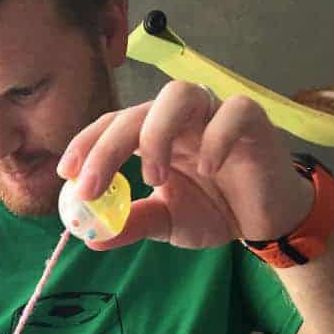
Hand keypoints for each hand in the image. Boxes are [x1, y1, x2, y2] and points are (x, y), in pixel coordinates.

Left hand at [57, 81, 314, 249]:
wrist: (266, 220)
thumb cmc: (215, 210)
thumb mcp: (166, 221)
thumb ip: (131, 223)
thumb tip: (91, 239)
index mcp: (153, 135)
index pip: (112, 125)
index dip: (87, 144)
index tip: (67, 173)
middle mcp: (179, 118)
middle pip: (135, 113)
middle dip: (106, 148)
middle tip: (93, 187)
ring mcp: (215, 113)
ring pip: (178, 95)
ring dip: (155, 134)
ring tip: (152, 178)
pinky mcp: (252, 119)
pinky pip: (234, 110)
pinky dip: (217, 136)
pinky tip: (209, 168)